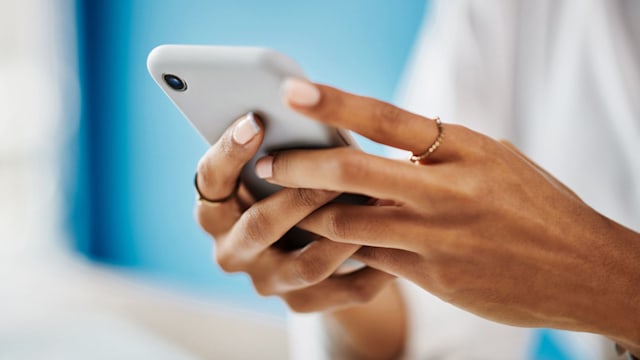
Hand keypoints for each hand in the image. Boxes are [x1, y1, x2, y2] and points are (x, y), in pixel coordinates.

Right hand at [194, 112, 395, 312]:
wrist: (305, 250)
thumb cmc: (289, 190)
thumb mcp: (276, 170)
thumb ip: (282, 149)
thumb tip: (307, 105)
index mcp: (216, 210)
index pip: (210, 180)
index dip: (229, 151)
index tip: (256, 120)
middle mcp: (232, 251)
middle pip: (260, 227)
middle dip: (302, 197)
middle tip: (339, 169)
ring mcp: (266, 281)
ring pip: (307, 265)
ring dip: (347, 233)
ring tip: (380, 203)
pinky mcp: (301, 304)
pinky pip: (343, 293)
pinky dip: (375, 267)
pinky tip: (402, 240)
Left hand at [257, 79, 639, 345]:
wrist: (581, 268)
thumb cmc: (536, 205)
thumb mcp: (492, 160)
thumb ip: (438, 152)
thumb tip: (383, 145)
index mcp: (464, 149)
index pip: (387, 117)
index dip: (335, 103)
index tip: (294, 91)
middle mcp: (446, 191)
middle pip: (352, 171)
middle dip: (299, 167)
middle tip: (268, 163)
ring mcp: (437, 238)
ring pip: (348, 223)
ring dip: (310, 213)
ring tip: (285, 203)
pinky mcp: (432, 276)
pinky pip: (370, 258)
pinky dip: (343, 247)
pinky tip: (326, 240)